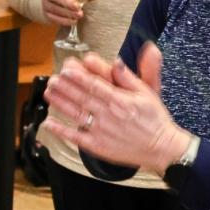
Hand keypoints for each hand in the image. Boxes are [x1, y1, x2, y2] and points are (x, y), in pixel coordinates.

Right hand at [42, 0, 86, 26]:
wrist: (50, 3)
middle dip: (66, 2)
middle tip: (77, 6)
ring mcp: (46, 5)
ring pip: (55, 9)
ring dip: (68, 13)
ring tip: (79, 14)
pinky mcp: (47, 15)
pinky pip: (55, 18)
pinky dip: (65, 21)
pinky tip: (74, 21)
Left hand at [42, 45, 189, 172]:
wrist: (162, 148)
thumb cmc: (154, 119)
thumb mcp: (147, 93)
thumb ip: (128, 78)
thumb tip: (116, 61)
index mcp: (120, 100)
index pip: (95, 86)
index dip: (79, 77)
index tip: (66, 69)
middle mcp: (109, 115)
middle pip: (82, 98)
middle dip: (65, 87)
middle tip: (52, 78)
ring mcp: (102, 131)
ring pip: (76, 114)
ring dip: (60, 104)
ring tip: (48, 93)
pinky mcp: (98, 146)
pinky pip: (76, 137)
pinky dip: (62, 131)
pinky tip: (49, 123)